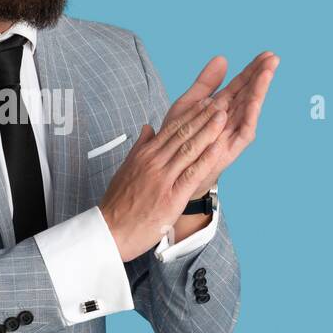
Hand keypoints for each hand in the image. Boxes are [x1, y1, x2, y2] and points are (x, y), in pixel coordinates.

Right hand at [98, 97, 228, 261]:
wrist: (110, 230)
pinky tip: (218, 147)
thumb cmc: (117, 204)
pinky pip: (192, 173)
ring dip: (208, 131)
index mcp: (144, 155)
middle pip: (182, 134)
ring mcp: (162, 178)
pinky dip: (206, 159)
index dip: (190, 114)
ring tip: (223, 116)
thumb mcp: (125, 169)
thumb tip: (148, 128)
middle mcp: (154, 162)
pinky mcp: (170, 196)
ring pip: (189, 149)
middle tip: (220, 102)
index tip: (205, 102)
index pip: (171, 129)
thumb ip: (140, 147)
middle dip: (203, 117)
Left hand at [160, 51, 279, 197]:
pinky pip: (244, 131)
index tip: (266, 53)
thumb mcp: (190, 104)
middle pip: (249, 93)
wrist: (173, 171)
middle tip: (274, 57)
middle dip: (261, 76)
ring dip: (260, 91)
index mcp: (221, 106)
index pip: (240, 84)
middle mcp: (230, 119)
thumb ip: (206, 83)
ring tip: (268, 73)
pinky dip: (250, 115)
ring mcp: (232, 133)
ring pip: (250, 109)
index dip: (252, 69)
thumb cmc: (180, 138)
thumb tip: (223, 58)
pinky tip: (254, 100)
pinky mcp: (231, 149)